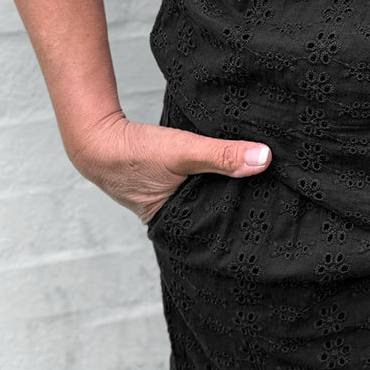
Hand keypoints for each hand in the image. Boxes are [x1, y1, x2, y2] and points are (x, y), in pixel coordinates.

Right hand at [67, 108, 271, 225]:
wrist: (97, 139)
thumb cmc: (135, 152)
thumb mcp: (182, 151)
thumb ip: (221, 155)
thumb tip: (264, 159)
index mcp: (176, 226)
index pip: (218, 230)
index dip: (242, 220)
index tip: (270, 210)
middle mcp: (173, 221)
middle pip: (214, 216)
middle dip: (237, 206)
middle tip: (272, 197)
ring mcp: (169, 205)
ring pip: (206, 201)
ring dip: (224, 191)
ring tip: (258, 185)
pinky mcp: (168, 188)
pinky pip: (198, 188)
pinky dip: (212, 180)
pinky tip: (230, 172)